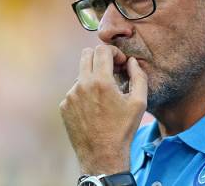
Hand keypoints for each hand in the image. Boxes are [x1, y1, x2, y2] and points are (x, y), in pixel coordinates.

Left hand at [59, 45, 147, 174]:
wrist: (103, 155)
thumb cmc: (123, 129)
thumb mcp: (139, 102)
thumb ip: (139, 76)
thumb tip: (132, 61)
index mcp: (101, 81)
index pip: (102, 49)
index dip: (114, 52)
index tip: (120, 63)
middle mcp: (82, 85)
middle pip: (86, 54)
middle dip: (100, 57)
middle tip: (111, 70)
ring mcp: (70, 95)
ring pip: (81, 73)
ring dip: (93, 76)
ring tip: (104, 94)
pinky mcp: (64, 106)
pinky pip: (75, 90)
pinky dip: (85, 92)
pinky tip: (94, 107)